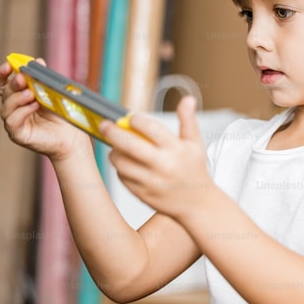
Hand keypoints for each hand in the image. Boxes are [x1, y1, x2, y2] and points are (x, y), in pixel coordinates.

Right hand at [0, 58, 88, 158]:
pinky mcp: (18, 134)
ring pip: (6, 106)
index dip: (1, 73)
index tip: (8, 65)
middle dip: (13, 84)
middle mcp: (13, 108)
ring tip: (32, 94)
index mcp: (19, 96)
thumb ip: (43, 78)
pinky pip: (12, 121)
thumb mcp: (52, 93)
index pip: (1, 83)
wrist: (72, 137)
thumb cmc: (62, 115)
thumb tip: (37, 61)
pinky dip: (22, 112)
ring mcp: (14, 122)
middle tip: (23, 78)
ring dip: (18, 98)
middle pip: (5, 92)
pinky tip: (33, 106)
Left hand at [102, 95, 212, 217]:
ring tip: (118, 147)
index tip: (130, 118)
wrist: (198, 204)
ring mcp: (151, 181)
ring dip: (115, 151)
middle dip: (112, 131)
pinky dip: (120, 168)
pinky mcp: (142, 193)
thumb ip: (188, 120)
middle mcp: (163, 165)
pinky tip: (127, 163)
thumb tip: (188, 99)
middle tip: (105, 125)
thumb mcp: (195, 144)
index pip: (150, 128)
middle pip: (128, 144)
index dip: (135, 120)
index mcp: (176, 150)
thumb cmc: (194, 170)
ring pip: (120, 161)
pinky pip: (122, 176)